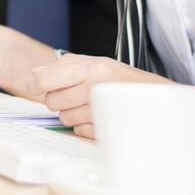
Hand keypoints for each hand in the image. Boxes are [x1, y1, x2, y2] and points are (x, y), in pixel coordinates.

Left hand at [25, 54, 168, 138]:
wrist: (159, 99)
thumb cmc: (125, 80)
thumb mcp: (96, 63)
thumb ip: (64, 66)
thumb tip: (34, 74)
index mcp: (92, 67)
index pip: (46, 79)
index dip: (35, 85)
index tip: (35, 87)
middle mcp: (96, 87)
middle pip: (52, 101)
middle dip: (57, 100)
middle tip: (72, 95)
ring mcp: (101, 110)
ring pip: (64, 118)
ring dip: (71, 114)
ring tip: (88, 105)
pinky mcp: (106, 129)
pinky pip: (79, 131)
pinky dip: (83, 126)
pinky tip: (96, 116)